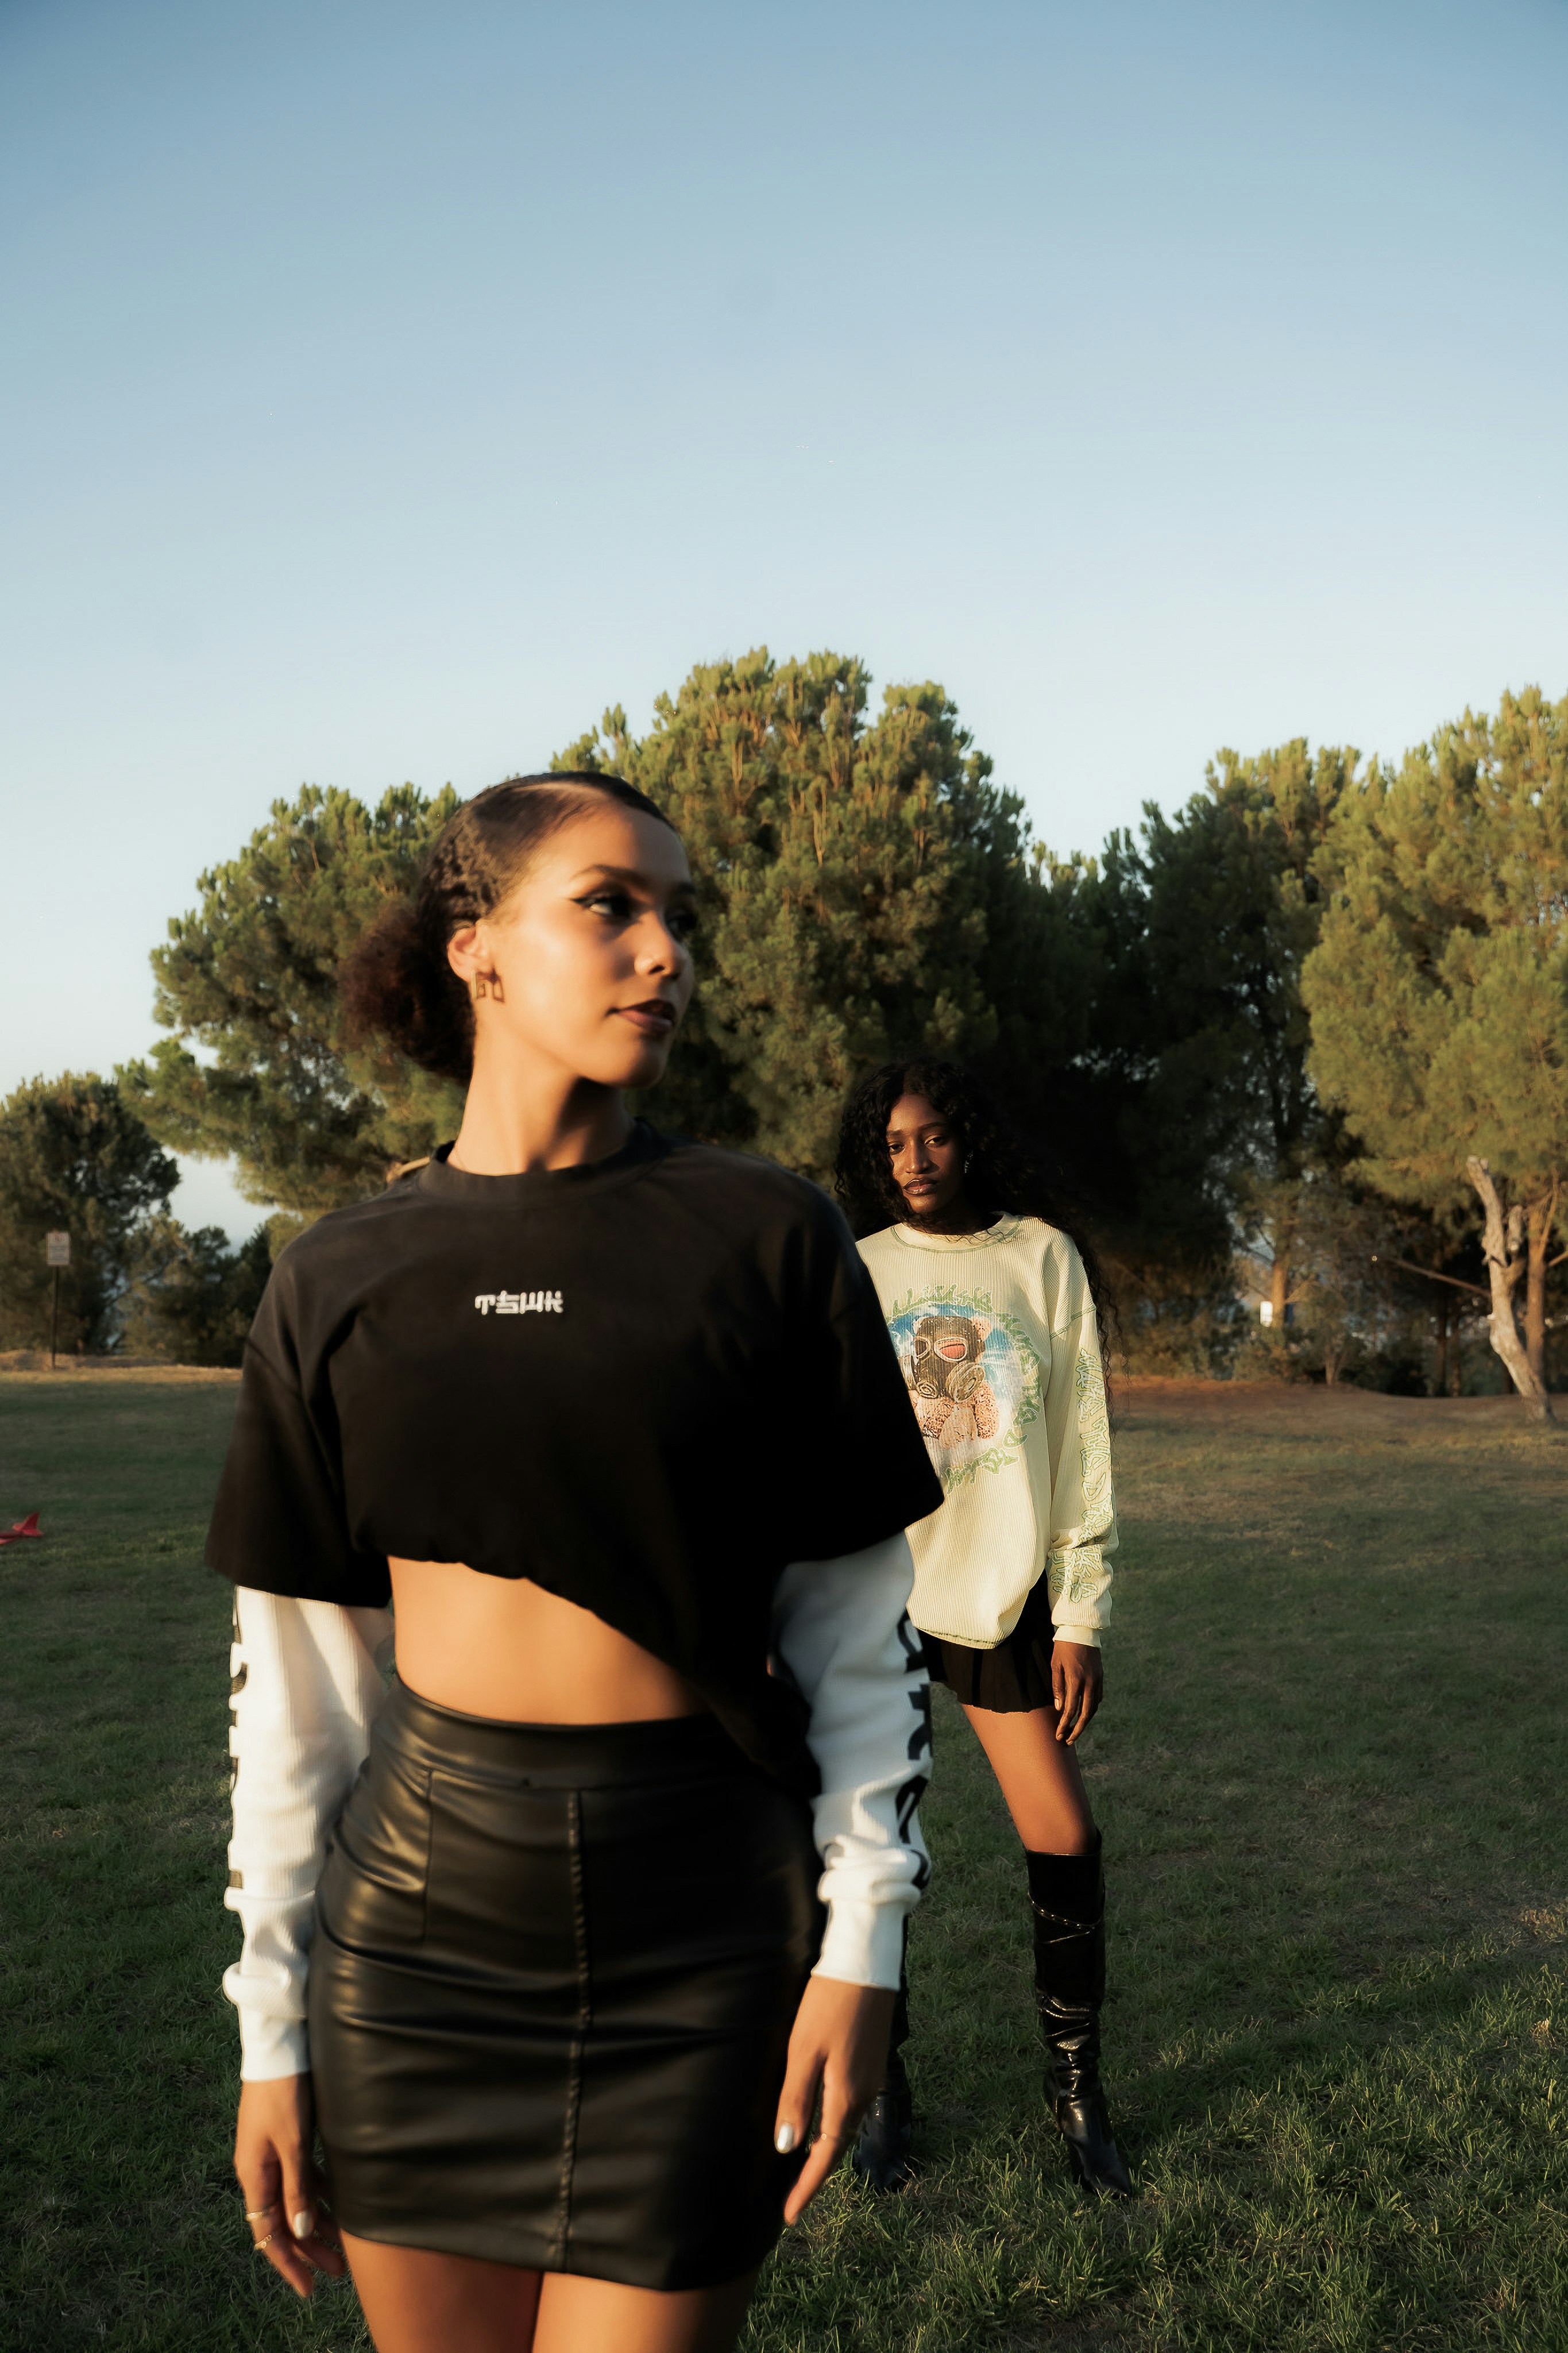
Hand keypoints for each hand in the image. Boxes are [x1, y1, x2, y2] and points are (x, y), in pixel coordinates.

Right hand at [234, 2074, 345, 2297]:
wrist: (280, 2047)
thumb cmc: (283, 2092)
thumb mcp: (292, 2142)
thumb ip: (296, 2186)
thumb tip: (301, 2231)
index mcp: (254, 2174)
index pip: (268, 2233)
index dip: (289, 2262)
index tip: (308, 2288)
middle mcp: (261, 2169)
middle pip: (283, 2221)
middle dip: (309, 2249)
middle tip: (338, 2273)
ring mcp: (274, 2154)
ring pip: (296, 2202)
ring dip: (319, 2224)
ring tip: (346, 2247)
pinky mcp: (289, 2139)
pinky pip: (304, 2179)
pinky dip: (321, 2196)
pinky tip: (342, 2206)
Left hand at [774, 1976, 896, 2223]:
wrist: (865, 1961)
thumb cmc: (828, 2003)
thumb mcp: (803, 2051)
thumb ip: (796, 2100)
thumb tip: (788, 2148)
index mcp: (847, 2095)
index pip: (825, 2155)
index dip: (807, 2186)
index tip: (789, 2215)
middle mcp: (865, 2092)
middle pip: (839, 2143)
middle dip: (816, 2171)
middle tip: (793, 2196)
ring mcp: (872, 2075)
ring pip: (846, 2122)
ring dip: (826, 2146)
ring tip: (802, 2165)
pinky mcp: (871, 2058)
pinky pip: (852, 2103)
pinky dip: (835, 2121)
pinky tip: (821, 2119)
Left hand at [1051, 1641, 1102, 1744]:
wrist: (1082, 1630)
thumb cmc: (1063, 1646)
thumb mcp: (1055, 1665)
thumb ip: (1057, 1688)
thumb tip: (1060, 1709)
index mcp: (1076, 1679)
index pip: (1071, 1709)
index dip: (1064, 1724)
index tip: (1058, 1735)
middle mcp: (1090, 1682)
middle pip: (1085, 1714)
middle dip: (1076, 1730)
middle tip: (1068, 1741)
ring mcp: (1097, 1680)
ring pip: (1093, 1708)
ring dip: (1085, 1722)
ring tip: (1075, 1731)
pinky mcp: (1101, 1677)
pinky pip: (1098, 1699)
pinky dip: (1091, 1709)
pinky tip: (1084, 1714)